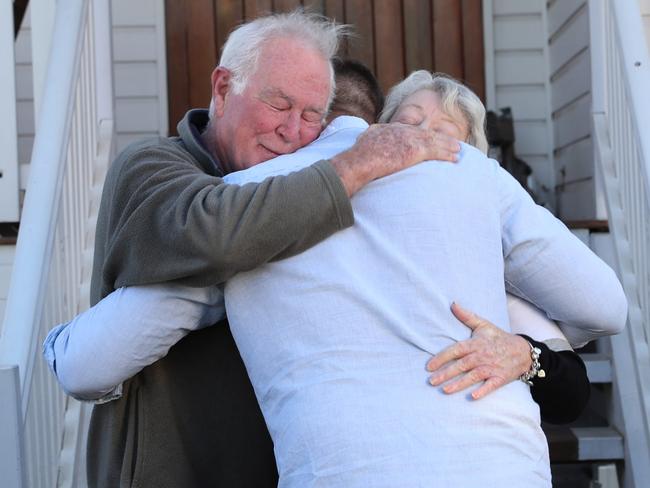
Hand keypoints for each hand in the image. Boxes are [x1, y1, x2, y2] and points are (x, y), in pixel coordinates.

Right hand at [331, 123, 460, 195]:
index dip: (423, 134)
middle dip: (440, 139)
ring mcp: (408, 139)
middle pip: (425, 133)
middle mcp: (401, 131)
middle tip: (452, 143)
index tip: (431, 138)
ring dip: (447, 146)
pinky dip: (446, 154)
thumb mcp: (363, 140)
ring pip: (433, 141)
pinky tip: (455, 157)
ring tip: (458, 150)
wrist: (359, 161)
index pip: (410, 130)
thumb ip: (369, 137)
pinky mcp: (414, 150)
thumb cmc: (357, 157)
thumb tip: (368, 135)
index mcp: (390, 129)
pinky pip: (435, 151)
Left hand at [426, 302, 531, 399]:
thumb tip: (452, 304)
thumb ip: (466, 316)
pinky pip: (491, 385)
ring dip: (459, 384)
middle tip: (431, 381)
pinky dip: (483, 391)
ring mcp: (492, 367)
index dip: (442, 358)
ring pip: (473, 376)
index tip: (429, 366)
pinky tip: (473, 397)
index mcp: (476, 344)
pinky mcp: (501, 378)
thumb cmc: (499, 338)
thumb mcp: (483, 325)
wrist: (524, 351)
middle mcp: (482, 356)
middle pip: (462, 365)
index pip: (456, 350)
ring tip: (444, 390)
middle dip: (446, 373)